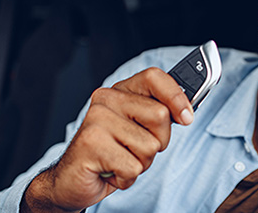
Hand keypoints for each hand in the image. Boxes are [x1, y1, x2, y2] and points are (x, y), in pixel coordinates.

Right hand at [21, 67, 193, 212]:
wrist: (70, 181)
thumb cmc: (110, 155)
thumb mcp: (138, 131)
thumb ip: (157, 117)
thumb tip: (186, 112)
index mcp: (120, 92)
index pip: (154, 77)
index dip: (176, 96)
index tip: (186, 117)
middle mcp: (106, 100)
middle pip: (160, 115)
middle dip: (158, 142)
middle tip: (135, 149)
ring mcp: (97, 120)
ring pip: (150, 146)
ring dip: (141, 163)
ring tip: (120, 161)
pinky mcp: (91, 144)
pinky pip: (133, 167)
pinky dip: (127, 178)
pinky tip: (111, 172)